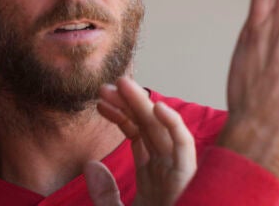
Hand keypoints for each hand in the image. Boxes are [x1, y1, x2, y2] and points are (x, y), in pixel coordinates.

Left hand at [86, 77, 195, 205]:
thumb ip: (104, 194)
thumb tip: (90, 165)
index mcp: (153, 177)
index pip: (137, 136)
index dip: (120, 115)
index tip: (99, 102)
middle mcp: (167, 171)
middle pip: (148, 128)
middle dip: (129, 103)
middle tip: (107, 85)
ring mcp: (178, 174)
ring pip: (163, 131)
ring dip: (145, 105)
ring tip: (124, 84)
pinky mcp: (188, 180)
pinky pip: (185, 149)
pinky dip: (174, 127)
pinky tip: (157, 108)